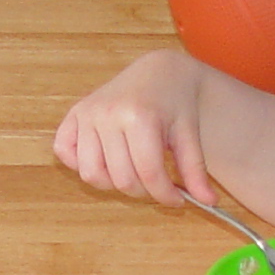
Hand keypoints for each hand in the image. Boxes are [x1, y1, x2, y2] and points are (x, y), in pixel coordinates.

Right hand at [53, 50, 215, 205]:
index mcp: (140, 116)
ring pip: (91, 174)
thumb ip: (195, 170)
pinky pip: (66, 153)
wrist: (158, 72)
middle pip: (121, 179)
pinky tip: (105, 159)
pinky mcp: (73, 115)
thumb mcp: (189, 133)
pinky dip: (81, 164)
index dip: (164, 195)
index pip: (148, 174)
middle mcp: (108, 114)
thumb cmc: (175, 102)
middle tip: (157, 184)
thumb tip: (208, 202)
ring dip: (112, 183)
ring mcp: (87, 114)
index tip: (178, 201)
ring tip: (132, 173)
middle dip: (143, 191)